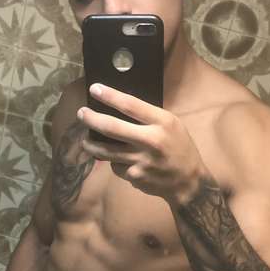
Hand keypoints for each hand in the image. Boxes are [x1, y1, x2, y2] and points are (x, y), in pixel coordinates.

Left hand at [79, 83, 206, 202]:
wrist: (188, 181)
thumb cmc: (179, 148)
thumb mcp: (172, 125)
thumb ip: (150, 117)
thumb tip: (120, 107)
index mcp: (162, 122)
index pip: (130, 105)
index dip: (109, 96)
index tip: (94, 89)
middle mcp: (151, 140)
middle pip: (112, 127)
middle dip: (92, 119)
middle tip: (81, 114)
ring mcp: (141, 161)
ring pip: (107, 151)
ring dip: (91, 145)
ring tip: (85, 141)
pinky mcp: (134, 176)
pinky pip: (117, 166)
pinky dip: (115, 163)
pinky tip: (120, 161)